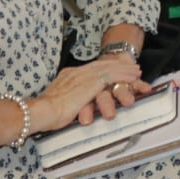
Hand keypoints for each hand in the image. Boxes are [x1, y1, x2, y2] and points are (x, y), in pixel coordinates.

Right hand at [32, 57, 150, 130]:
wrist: (42, 111)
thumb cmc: (45, 113)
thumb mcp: (57, 103)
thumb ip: (66, 101)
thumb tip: (69, 108)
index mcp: (67, 76)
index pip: (89, 69)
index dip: (102, 68)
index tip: (111, 69)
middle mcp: (76, 72)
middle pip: (101, 65)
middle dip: (116, 65)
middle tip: (129, 66)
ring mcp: (84, 76)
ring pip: (109, 68)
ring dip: (124, 69)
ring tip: (136, 71)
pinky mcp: (92, 82)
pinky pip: (113, 75)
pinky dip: (124, 76)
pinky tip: (133, 77)